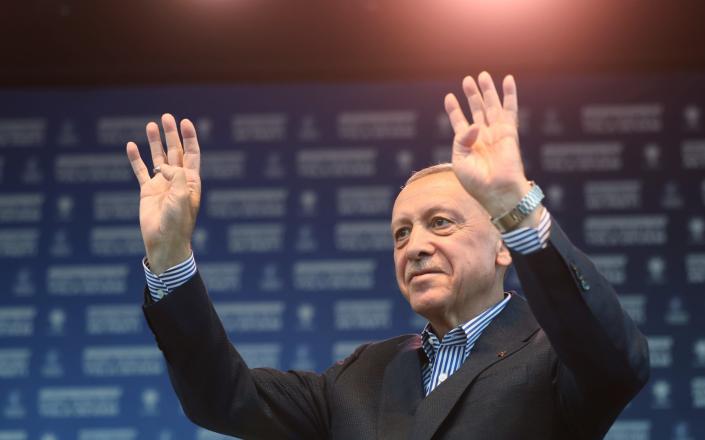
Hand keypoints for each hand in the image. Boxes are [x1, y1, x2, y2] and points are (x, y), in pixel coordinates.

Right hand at [126, 114, 201, 274]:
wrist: (164, 242)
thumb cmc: (178, 222)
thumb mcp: (182, 197)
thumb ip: (176, 176)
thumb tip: (163, 165)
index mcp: (191, 181)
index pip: (191, 154)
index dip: (189, 137)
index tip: (185, 122)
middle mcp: (177, 180)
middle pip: (175, 151)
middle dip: (171, 134)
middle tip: (166, 117)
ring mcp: (162, 184)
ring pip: (157, 157)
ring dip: (155, 142)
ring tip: (151, 124)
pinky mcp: (147, 191)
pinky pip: (141, 170)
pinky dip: (136, 158)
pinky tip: (131, 145)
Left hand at [444, 71, 531, 219]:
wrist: (497, 192)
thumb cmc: (477, 183)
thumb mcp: (460, 161)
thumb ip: (461, 139)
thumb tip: (474, 124)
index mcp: (468, 146)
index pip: (459, 122)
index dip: (454, 109)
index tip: (449, 97)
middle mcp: (482, 137)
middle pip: (476, 110)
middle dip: (472, 95)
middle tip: (467, 79)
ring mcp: (496, 133)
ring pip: (491, 106)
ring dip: (487, 91)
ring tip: (481, 75)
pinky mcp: (509, 132)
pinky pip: (510, 109)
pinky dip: (510, 94)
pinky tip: (508, 79)